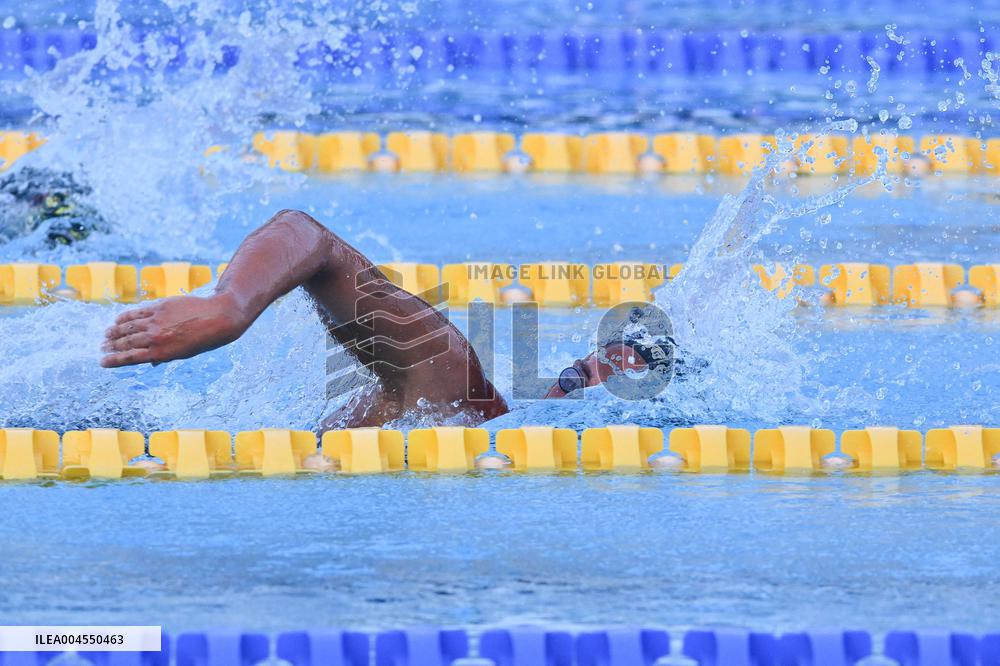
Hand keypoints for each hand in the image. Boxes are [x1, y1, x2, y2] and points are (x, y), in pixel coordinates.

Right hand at [101, 293, 245, 367]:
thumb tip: (151, 363)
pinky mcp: (159, 307)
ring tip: (106, 335)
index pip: (130, 358)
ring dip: (114, 332)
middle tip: (102, 347)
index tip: (102, 362)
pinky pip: (137, 313)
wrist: (218, 318)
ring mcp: (156, 321)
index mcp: (162, 353)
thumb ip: (165, 357)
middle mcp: (156, 337)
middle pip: (126, 342)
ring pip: (128, 327)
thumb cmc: (203, 339)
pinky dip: (125, 317)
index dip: (114, 360)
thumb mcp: (184, 354)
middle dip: (111, 346)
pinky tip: (118, 320)